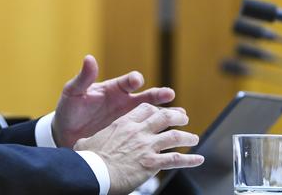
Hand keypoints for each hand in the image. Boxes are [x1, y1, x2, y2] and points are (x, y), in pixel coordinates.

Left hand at [52, 55, 174, 147]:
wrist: (66, 134)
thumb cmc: (69, 109)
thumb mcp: (74, 92)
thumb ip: (83, 78)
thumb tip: (89, 58)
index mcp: (113, 89)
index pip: (126, 82)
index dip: (132, 80)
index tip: (137, 80)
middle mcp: (124, 101)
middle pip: (145, 96)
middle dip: (157, 95)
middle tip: (169, 94)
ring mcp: (128, 118)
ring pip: (152, 114)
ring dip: (166, 113)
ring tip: (181, 115)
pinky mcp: (129, 133)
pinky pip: (147, 131)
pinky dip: (160, 132)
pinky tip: (173, 134)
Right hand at [74, 103, 203, 194]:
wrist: (94, 172)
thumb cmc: (88, 159)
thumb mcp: (87, 141)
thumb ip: (93, 139)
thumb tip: (84, 143)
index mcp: (124, 123)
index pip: (145, 109)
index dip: (156, 108)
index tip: (162, 110)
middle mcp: (138, 131)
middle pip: (164, 117)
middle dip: (177, 116)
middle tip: (184, 118)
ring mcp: (146, 146)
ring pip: (174, 136)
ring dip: (187, 137)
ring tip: (194, 138)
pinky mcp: (152, 163)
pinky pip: (176, 160)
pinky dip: (190, 160)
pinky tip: (198, 160)